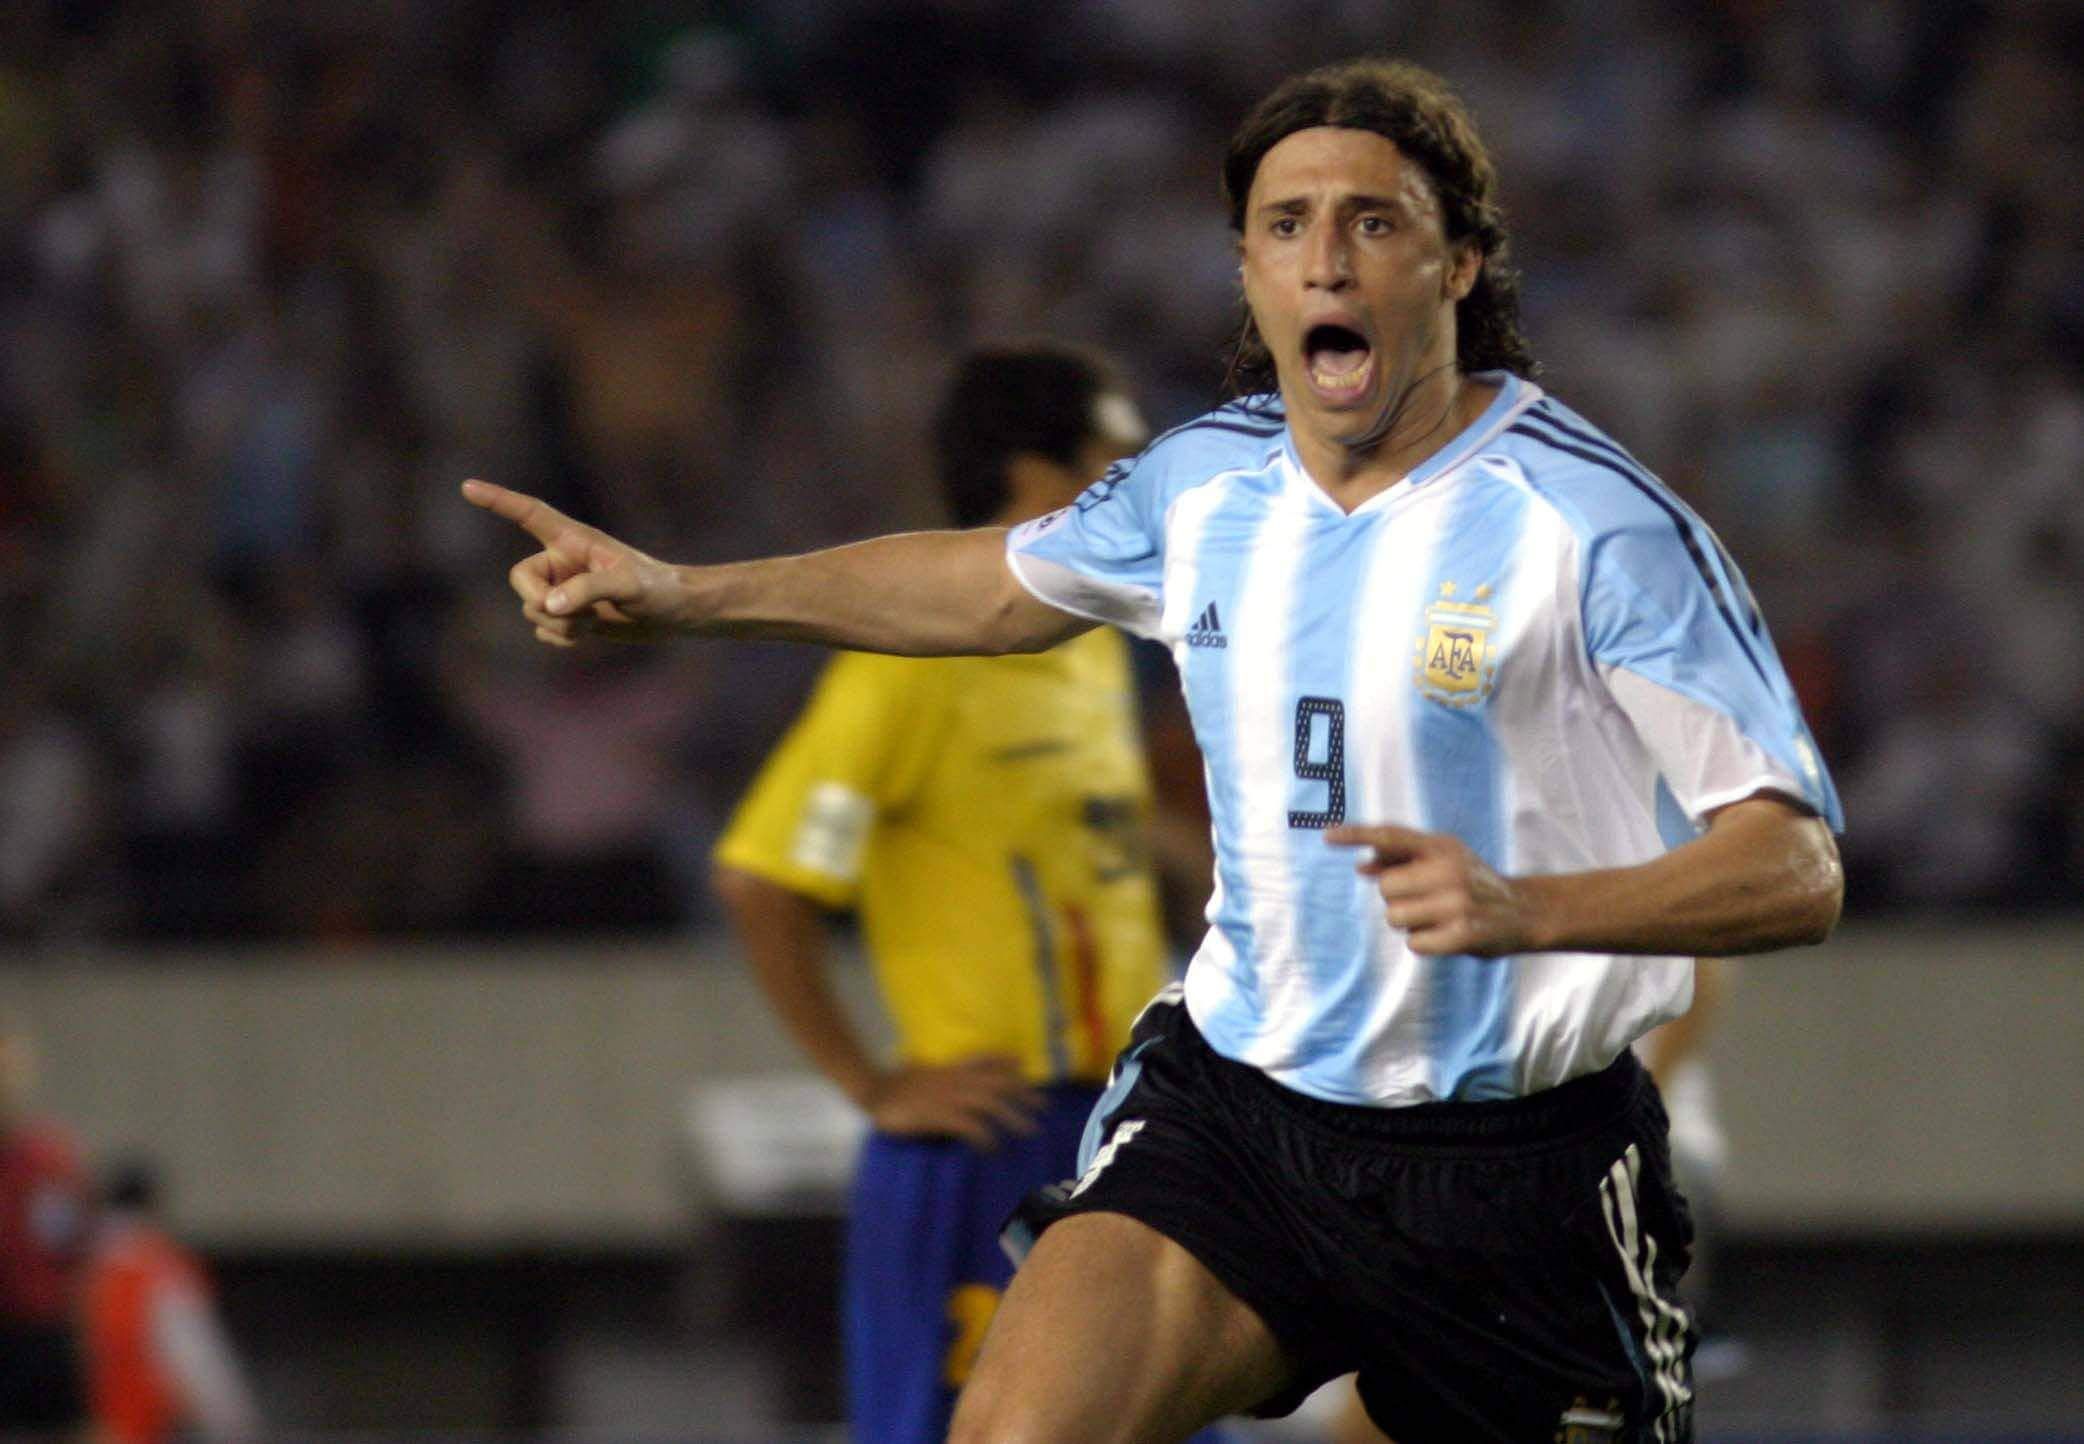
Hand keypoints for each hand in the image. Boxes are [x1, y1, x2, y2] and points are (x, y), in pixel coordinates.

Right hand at [461, 479, 687, 645]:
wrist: (674, 615)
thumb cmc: (659, 588)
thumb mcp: (628, 585)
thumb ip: (588, 590)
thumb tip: (550, 606)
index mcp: (572, 539)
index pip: (529, 514)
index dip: (498, 500)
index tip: (467, 487)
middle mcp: (561, 562)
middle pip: (519, 579)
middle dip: (539, 601)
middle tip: (571, 614)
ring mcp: (562, 590)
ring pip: (532, 610)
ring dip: (560, 625)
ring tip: (594, 621)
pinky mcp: (568, 616)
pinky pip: (543, 631)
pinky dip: (562, 638)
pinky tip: (589, 635)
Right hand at [859, 1057, 1043, 1149]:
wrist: (874, 1092)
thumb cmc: (896, 1085)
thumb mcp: (922, 1071)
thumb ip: (941, 1071)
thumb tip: (949, 1073)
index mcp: (952, 1069)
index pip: (985, 1061)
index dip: (1006, 1063)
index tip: (1024, 1067)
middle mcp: (956, 1080)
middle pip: (998, 1082)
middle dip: (1023, 1093)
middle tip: (1045, 1106)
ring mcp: (949, 1096)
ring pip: (990, 1103)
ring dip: (1013, 1115)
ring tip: (1030, 1130)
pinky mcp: (939, 1115)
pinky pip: (969, 1125)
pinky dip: (985, 1136)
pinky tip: (993, 1148)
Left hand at [1326, 823, 1535, 956]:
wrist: (1524, 912)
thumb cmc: (1472, 884)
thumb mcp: (1444, 861)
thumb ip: (1402, 860)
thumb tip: (1361, 867)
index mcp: (1441, 846)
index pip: (1391, 836)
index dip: (1357, 835)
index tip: (1327, 837)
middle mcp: (1449, 869)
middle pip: (1386, 888)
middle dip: (1397, 898)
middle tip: (1426, 900)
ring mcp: (1457, 902)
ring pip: (1395, 917)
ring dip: (1410, 923)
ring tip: (1437, 917)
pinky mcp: (1463, 935)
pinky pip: (1414, 944)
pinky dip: (1424, 943)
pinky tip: (1446, 935)